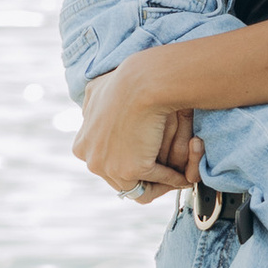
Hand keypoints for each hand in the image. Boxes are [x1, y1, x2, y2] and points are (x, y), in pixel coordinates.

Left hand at [75, 62, 193, 197]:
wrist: (143, 81)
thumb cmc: (126, 81)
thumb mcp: (98, 92)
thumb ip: (92, 108)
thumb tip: (87, 115)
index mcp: (82, 146)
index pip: (107, 164)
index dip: (130, 160)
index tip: (150, 155)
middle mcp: (90, 160)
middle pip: (120, 179)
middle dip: (144, 175)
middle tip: (167, 169)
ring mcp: (107, 167)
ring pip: (137, 187)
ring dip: (160, 181)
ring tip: (179, 174)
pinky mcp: (129, 170)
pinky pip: (155, 181)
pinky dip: (172, 179)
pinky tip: (185, 174)